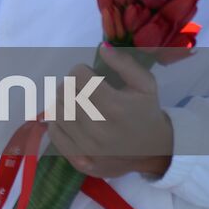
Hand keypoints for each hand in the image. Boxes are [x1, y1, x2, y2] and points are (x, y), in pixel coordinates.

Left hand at [47, 44, 172, 178]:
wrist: (155, 151)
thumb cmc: (146, 113)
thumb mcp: (145, 84)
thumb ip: (125, 63)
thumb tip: (102, 49)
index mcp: (114, 107)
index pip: (77, 76)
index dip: (82, 70)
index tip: (92, 76)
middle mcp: (98, 128)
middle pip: (64, 91)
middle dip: (72, 84)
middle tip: (84, 88)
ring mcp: (86, 147)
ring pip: (56, 109)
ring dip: (63, 100)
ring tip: (78, 102)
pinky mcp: (78, 159)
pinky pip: (53, 131)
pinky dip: (58, 120)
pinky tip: (72, 118)